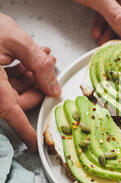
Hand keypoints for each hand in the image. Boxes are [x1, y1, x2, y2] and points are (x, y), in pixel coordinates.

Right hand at [0, 13, 60, 150]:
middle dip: (38, 85)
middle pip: (18, 100)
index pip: (11, 114)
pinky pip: (5, 82)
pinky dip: (19, 71)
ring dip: (31, 76)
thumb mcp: (15, 40)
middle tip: (49, 69)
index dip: (25, 131)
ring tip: (42, 56)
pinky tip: (29, 57)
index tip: (36, 142)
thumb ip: (39, 65)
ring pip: (13, 90)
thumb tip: (54, 87)